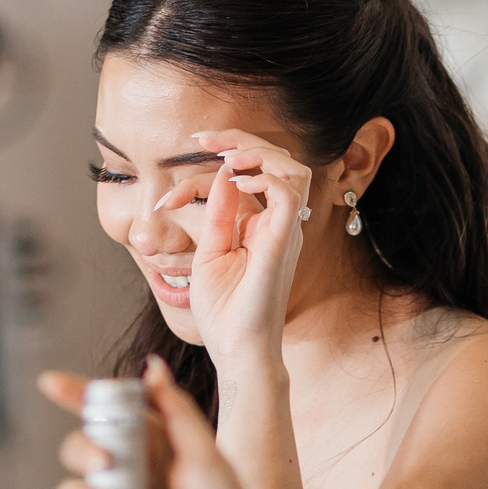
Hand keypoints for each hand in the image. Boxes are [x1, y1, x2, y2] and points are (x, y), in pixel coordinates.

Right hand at [38, 360, 267, 488]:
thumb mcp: (208, 456)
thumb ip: (178, 412)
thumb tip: (153, 367)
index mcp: (150, 440)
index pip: (106, 409)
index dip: (75, 393)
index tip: (51, 383)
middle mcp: (127, 469)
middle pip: (78, 447)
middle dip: (81, 450)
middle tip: (104, 464)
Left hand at [175, 130, 309, 368]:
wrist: (236, 350)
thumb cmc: (224, 312)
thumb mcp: (209, 253)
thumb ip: (218, 214)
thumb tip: (222, 175)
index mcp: (260, 226)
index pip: (253, 174)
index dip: (226, 152)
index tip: (194, 145)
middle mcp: (278, 224)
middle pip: (278, 161)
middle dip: (242, 140)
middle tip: (205, 138)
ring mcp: (284, 231)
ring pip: (294, 168)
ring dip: (259, 152)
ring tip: (226, 156)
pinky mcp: (283, 240)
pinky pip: (289, 192)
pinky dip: (264, 176)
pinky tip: (236, 181)